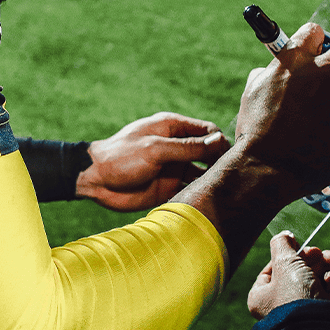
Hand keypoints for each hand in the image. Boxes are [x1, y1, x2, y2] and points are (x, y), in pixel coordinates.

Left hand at [75, 112, 230, 211]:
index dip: (220, 142)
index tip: (231, 157)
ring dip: (212, 179)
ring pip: (202, 172)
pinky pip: (190, 188)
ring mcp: (173, 167)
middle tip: (233, 176)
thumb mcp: (155, 150)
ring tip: (227, 191)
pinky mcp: (168, 186)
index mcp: (173, 128)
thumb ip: (187, 148)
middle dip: (221, 162)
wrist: (96, 180)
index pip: (207, 131)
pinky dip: (200, 193)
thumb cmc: (121, 157)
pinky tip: (210, 201)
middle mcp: (176, 146)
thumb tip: (219, 142)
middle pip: (208, 152)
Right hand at [235, 22, 329, 196]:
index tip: (312, 47)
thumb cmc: (255, 131)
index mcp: (296, 61)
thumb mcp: (253, 92)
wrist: (267, 170)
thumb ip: (271, 73)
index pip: (314, 32)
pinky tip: (314, 144)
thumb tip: (276, 70)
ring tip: (306, 130)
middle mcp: (324, 75)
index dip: (312, 40)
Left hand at [247, 231, 329, 318]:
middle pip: (299, 267)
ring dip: (328, 263)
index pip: (274, 268)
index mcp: (263, 296)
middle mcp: (284, 303)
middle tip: (317, 253)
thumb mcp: (284, 263)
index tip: (296, 245)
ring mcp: (308, 306)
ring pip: (319, 273)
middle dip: (312, 256)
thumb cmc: (295, 297)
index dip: (286, 254)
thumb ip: (282, 244)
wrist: (321, 328)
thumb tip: (284, 236)